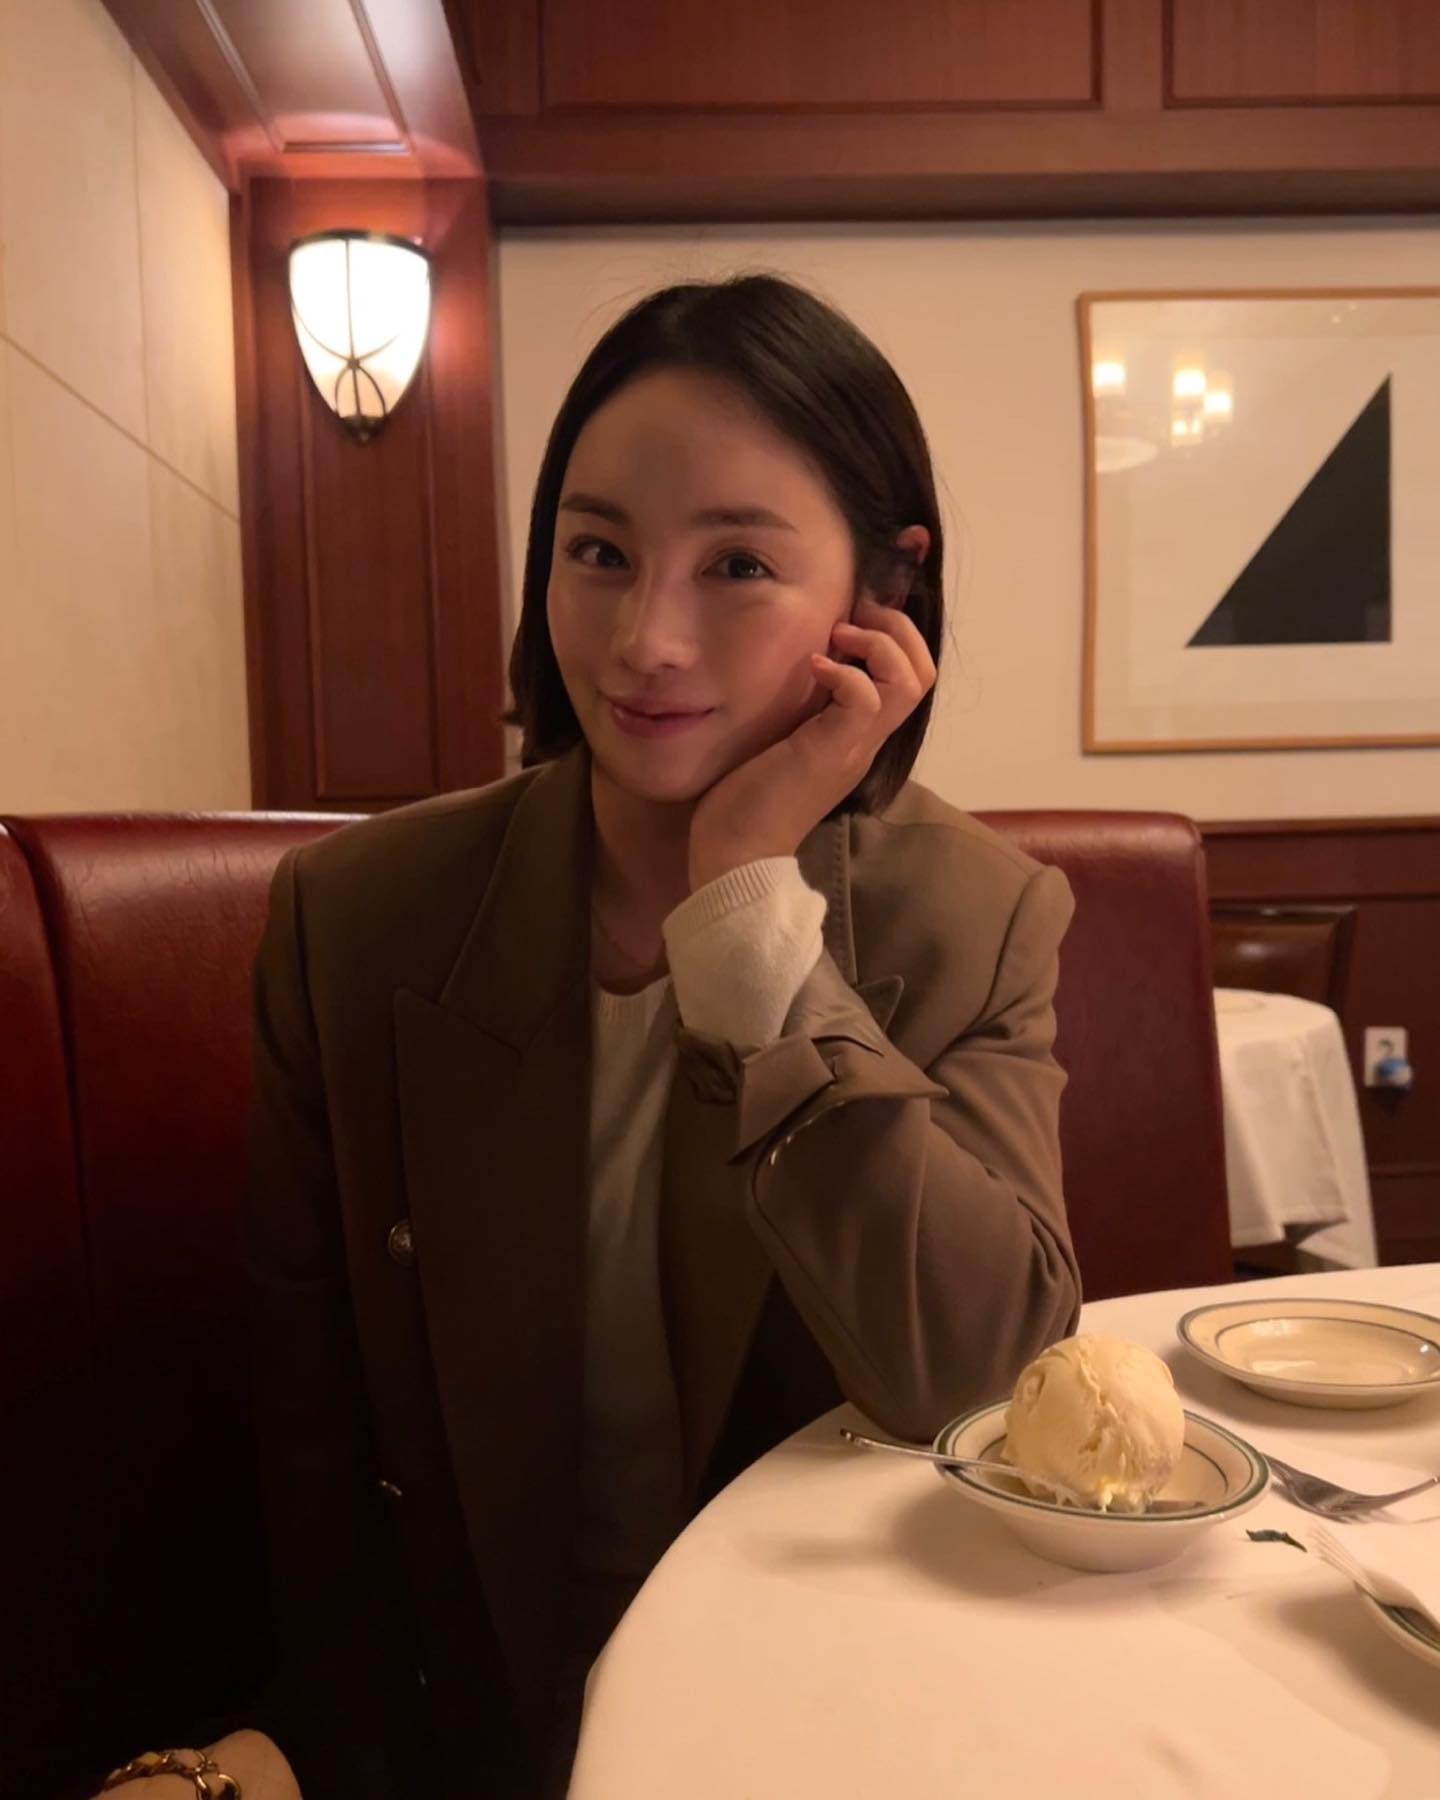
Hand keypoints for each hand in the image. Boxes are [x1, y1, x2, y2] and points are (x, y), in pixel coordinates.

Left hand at [688, 596, 936, 890]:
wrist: (736, 855)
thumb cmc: (749, 799)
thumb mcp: (782, 738)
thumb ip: (800, 707)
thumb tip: (795, 662)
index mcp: (859, 735)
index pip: (910, 678)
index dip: (892, 637)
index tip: (848, 620)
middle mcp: (867, 740)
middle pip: (923, 673)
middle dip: (896, 629)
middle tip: (852, 618)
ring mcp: (854, 747)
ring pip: (909, 682)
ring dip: (879, 645)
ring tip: (838, 638)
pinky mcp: (831, 752)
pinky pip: (865, 701)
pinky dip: (845, 673)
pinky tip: (814, 667)